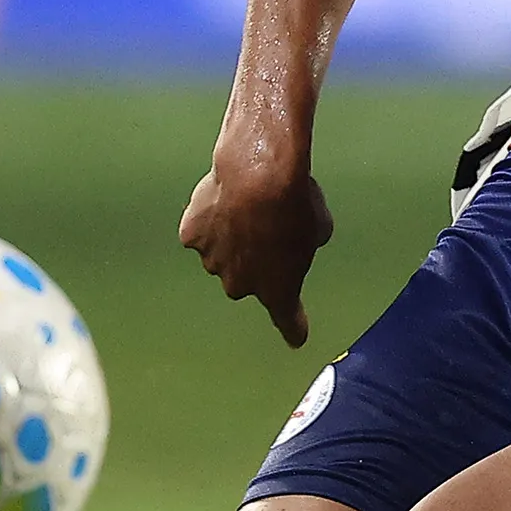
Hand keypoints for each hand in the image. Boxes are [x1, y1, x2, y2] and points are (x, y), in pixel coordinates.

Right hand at [178, 131, 333, 344]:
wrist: (258, 173)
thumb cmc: (295, 201)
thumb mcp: (319, 226)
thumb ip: (307, 242)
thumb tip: (299, 235)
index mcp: (279, 289)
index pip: (287, 319)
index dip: (292, 327)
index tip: (296, 337)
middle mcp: (240, 284)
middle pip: (246, 278)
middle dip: (254, 259)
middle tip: (268, 226)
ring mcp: (212, 261)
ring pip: (220, 252)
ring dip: (231, 236)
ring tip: (246, 202)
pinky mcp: (191, 235)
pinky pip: (200, 229)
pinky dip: (208, 217)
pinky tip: (222, 196)